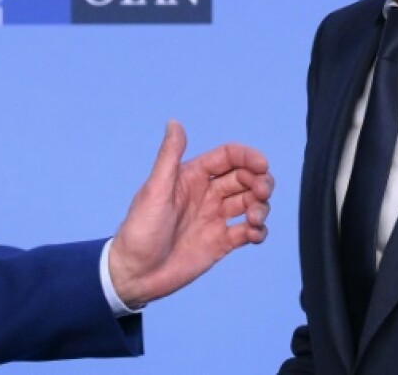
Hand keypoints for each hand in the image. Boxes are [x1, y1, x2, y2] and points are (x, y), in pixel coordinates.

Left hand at [108, 120, 272, 308]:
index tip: (262, 166)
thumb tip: (174, 122)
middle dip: (260, 182)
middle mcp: (206, 194)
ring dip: (262, 206)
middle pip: (245, 178)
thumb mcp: (155, 190)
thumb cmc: (139, 230)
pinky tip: (254, 234)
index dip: (248, 157)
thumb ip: (169, 157)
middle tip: (261, 194)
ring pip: (251, 203)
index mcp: (191, 177)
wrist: (135, 274)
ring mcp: (215, 218)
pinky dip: (259, 230)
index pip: (228, 157)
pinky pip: (249, 231)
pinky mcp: (221, 243)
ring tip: (255, 218)